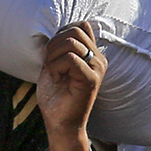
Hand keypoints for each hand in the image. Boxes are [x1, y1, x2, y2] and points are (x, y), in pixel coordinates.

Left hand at [34, 21, 104, 142]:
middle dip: (54, 45)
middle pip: (75, 30)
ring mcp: (98, 68)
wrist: (59, 123)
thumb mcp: (55, 65)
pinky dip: (55, 67)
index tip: (53, 56)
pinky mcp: (92, 78)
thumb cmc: (56, 96)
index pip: (79, 26)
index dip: (60, 36)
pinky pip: (70, 58)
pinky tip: (57, 79)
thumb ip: (61, 47)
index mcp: (92, 54)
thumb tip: (60, 31)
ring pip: (71, 42)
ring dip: (53, 57)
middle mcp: (99, 59)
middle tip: (51, 65)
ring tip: (55, 74)